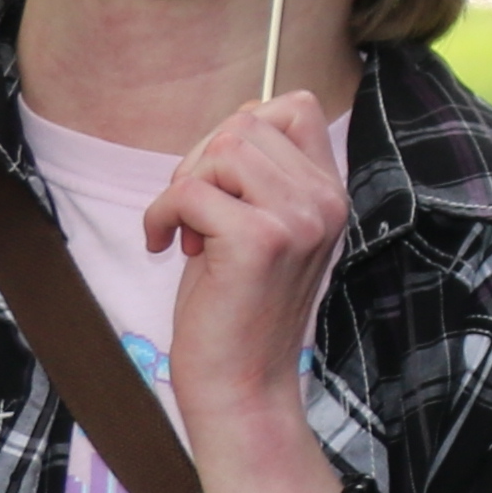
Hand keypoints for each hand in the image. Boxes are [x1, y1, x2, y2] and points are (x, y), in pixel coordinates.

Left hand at [147, 91, 352, 492]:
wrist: (241, 387)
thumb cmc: (236, 310)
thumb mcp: (260, 229)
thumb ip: (258, 176)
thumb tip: (234, 122)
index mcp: (330, 195)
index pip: (297, 106)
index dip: (245, 124)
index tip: (220, 177)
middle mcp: (324, 202)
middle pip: (248, 122)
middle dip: (202, 159)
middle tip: (192, 212)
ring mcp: (297, 219)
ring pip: (222, 148)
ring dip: (185, 184)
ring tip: (187, 229)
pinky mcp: (258, 240)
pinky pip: (190, 191)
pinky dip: (161, 214)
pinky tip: (164, 247)